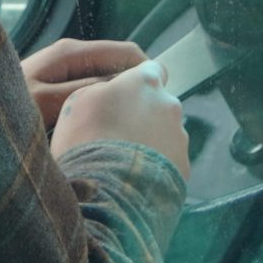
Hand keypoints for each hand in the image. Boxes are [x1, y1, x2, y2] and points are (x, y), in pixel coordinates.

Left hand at [22, 37, 147, 130]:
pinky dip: (101, 102)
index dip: (147, 71)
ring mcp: (64, 70)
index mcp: (71, 52)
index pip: (126, 52)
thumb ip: (86, 89)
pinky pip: (91, 90)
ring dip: (117, 96)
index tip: (158, 99)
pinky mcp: (57, 86)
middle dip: (133, 85)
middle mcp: (71, 55)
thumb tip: (126, 83)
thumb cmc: (8, 108)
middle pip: (117, 64)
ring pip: (105, 79)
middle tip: (142, 117)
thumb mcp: (47, 101)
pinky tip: (101, 124)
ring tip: (124, 123)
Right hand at [53, 57, 188, 176]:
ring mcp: (180, 138)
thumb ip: (104, 89)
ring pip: (165, 136)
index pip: (152, 70)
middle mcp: (170, 105)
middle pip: (159, 106)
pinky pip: (169, 163)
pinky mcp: (183, 167)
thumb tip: (113, 93)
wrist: (102, 191)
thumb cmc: (84, 141)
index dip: (137, 84)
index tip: (123, 98)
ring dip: (149, 144)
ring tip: (121, 164)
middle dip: (143, 117)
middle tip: (115, 137)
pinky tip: (133, 180)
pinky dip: (154, 169)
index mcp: (146, 82)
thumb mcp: (79, 101)